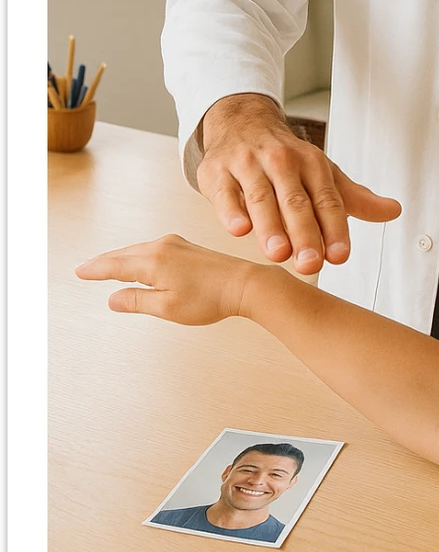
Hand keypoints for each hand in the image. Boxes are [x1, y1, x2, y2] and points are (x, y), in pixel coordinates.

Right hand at [76, 234, 262, 324]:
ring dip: (121, 258)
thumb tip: (114, 299)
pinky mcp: (186, 246)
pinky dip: (138, 255)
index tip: (80, 272)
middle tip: (86, 268)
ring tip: (107, 266)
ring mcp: (175, 243)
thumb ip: (137, 302)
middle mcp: (161, 246)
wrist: (245, 284)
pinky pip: (152, 249)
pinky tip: (139, 262)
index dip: (95, 270)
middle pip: (123, 254)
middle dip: (104, 262)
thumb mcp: (168, 308)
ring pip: (138, 250)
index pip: (114, 265)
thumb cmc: (211, 298)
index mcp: (153, 261)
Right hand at [197, 94, 400, 274]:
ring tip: (278, 253)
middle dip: (304, 233)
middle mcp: (282, 162)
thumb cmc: (285, 159)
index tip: (339, 256)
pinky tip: (239, 230)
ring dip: (270, 226)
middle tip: (310, 264)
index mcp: (313, 164)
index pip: (328, 200)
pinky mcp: (217, 171)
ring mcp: (248, 165)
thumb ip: (353, 198)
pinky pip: (224, 192)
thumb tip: (393, 211)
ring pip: (261, 198)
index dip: (334, 229)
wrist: (241, 123)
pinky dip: (231, 210)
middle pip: (295, 201)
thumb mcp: (322, 173)